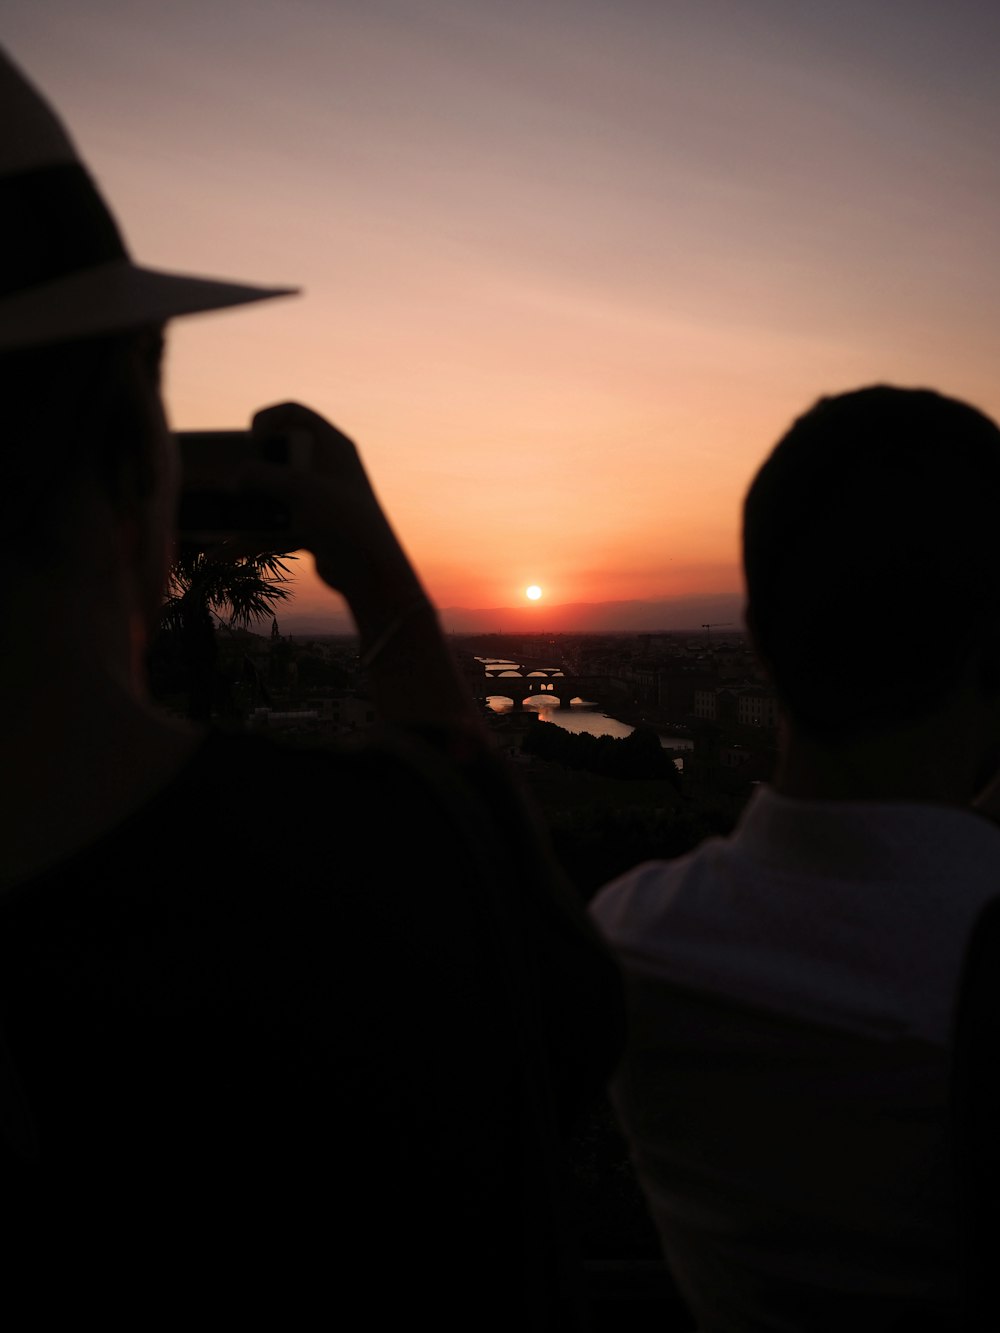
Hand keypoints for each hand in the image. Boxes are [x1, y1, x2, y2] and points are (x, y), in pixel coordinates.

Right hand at [236, 402, 424, 626]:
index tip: (251, 441)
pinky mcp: (311, 528)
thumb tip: (235, 481)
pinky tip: (226, 552)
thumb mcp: (300, 489)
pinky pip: (274, 526)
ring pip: (271, 495)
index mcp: (332, 445)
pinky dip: (252, 537)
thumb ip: (262, 476)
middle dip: (247, 470)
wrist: (372, 573)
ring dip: (244, 509)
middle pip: (275, 456)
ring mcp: (317, 499)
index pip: (293, 413)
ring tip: (215, 521)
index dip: (266, 420)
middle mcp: (325, 468)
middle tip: (227, 480)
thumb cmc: (344, 521)